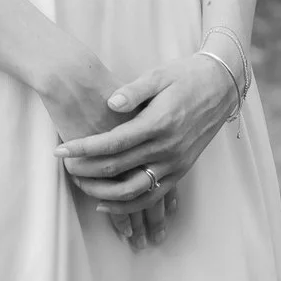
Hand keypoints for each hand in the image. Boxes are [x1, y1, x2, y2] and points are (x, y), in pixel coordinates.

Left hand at [52, 51, 237, 233]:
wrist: (221, 86)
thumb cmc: (185, 76)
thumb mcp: (159, 75)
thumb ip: (133, 91)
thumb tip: (110, 102)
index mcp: (158, 123)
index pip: (112, 143)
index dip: (83, 148)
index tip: (60, 150)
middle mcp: (167, 148)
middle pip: (117, 168)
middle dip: (85, 169)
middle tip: (63, 165)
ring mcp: (175, 163)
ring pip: (133, 191)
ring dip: (102, 192)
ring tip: (79, 183)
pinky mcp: (180, 171)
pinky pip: (151, 197)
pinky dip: (127, 205)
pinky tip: (105, 201)